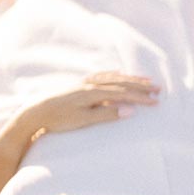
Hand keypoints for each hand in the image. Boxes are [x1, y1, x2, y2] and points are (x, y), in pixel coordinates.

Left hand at [16, 73, 160, 140]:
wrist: (35, 111)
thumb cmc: (58, 119)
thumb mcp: (84, 120)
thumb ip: (108, 114)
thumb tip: (130, 111)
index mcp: (94, 92)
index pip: (124, 93)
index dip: (141, 98)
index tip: (156, 102)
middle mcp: (91, 84)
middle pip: (121, 83)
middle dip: (141, 86)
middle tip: (158, 88)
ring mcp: (85, 83)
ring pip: (114, 78)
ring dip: (130, 79)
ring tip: (145, 80)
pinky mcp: (80, 85)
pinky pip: (102, 76)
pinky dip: (114, 75)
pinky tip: (118, 74)